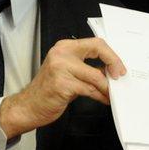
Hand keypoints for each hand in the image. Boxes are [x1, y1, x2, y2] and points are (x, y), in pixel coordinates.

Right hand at [0, 38, 124, 138]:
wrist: (27, 106)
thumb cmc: (48, 90)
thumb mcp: (67, 71)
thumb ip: (87, 67)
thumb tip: (110, 70)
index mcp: (64, 47)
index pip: (95, 43)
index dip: (111, 54)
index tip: (119, 66)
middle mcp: (62, 54)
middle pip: (98, 50)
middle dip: (114, 63)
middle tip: (120, 76)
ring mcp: (61, 68)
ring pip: (95, 75)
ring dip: (108, 86)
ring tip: (113, 93)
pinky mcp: (63, 84)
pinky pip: (90, 89)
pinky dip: (100, 95)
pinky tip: (104, 99)